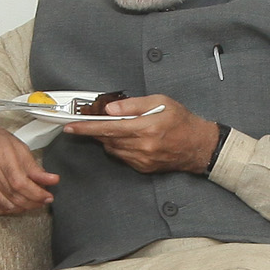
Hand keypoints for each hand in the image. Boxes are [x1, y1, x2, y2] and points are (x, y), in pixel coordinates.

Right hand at [0, 117, 57, 214]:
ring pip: (7, 205)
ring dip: (24, 207)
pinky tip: (17, 205)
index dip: (37, 193)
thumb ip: (33, 166)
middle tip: (45, 200)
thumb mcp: (17, 146)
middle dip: (34, 202)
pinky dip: (9, 210)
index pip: (22, 184)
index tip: (48, 195)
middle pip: (15, 196)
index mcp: (2, 158)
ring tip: (34, 203)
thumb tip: (50, 179)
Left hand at [73, 93, 217, 175]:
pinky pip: (122, 156)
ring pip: (112, 149)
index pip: (109, 127)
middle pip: (107, 139)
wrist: (198, 146)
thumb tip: (110, 108)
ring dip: (106, 138)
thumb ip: (133, 104)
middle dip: (93, 131)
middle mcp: (143, 146)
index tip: (71, 126)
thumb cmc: (181, 121)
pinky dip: (118, 147)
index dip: (87, 127)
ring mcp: (142, 159)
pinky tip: (125, 138)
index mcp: (147, 127)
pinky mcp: (143, 167)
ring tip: (111, 127)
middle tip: (85, 122)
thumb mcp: (160, 102)